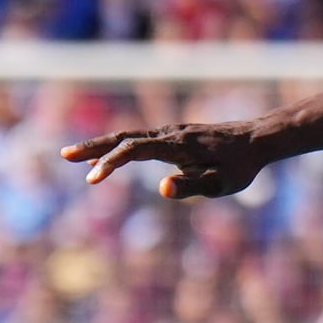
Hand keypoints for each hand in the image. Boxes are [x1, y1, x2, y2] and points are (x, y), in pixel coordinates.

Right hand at [63, 120, 267, 199]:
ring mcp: (171, 133)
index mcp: (177, 145)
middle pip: (123, 137)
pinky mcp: (175, 136)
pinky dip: (119, 146)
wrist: (257, 140)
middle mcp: (169, 134)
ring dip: (102, 145)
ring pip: (129, 136)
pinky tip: (110, 157)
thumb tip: (162, 189)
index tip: (93, 180)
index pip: (133, 150)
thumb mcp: (222, 184)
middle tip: (65, 155)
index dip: (111, 164)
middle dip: (93, 147)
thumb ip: (192, 187)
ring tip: (76, 156)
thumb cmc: (240, 166)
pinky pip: (140, 139)